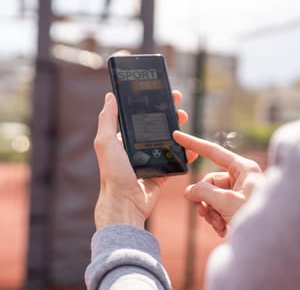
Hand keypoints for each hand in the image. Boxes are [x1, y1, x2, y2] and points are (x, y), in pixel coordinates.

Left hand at [93, 91, 194, 229]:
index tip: (165, 96)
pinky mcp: (162, 173)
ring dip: (180, 133)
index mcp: (124, 140)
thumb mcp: (106, 143)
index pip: (141, 118)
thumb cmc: (113, 174)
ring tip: (186, 125)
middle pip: (158, 128)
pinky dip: (186, 155)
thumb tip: (110, 97)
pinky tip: (192, 148)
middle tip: (180, 110)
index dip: (153, 106)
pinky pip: (177, 161)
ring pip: (170, 143)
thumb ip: (107, 119)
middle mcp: (138, 149)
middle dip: (170, 117)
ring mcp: (151, 161)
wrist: (126, 203)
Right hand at [172, 131, 264, 236]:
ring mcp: (239, 192)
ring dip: (210, 212)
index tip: (177, 135)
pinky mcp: (236, 206)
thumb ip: (203, 191)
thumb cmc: (255, 218)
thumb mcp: (225, 202)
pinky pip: (216, 207)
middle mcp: (242, 178)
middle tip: (208, 213)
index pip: (214, 151)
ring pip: (210, 196)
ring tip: (220, 224)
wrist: (267, 243)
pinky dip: (216, 219)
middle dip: (205, 200)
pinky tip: (224, 229)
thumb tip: (190, 191)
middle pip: (209, 181)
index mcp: (244, 168)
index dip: (194, 144)